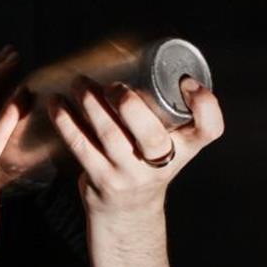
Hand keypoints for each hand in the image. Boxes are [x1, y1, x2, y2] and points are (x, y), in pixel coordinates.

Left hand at [48, 76, 225, 220]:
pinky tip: (57, 104)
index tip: (187, 82)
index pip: (210, 129)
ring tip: (79, 83)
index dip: (204, 105)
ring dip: (91, 104)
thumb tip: (134, 53)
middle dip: (129, 104)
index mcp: (186, 148)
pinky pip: (81, 147)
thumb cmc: (147, 163)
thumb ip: (164, 110)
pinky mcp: (103, 181)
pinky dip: (66, 122)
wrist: (128, 213)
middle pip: (152, 135)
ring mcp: (132, 176)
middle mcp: (163, 164)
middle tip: (112, 85)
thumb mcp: (170, 142)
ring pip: (111, 136)